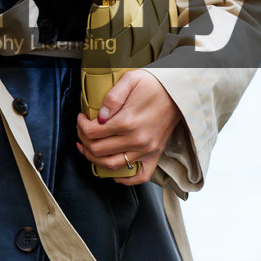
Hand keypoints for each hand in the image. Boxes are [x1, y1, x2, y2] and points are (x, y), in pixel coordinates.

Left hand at [75, 70, 182, 185]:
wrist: (179, 93)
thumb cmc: (154, 85)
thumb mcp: (130, 80)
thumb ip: (111, 98)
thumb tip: (99, 116)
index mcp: (127, 121)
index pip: (92, 132)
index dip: (81, 125)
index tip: (82, 118)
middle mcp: (136, 139)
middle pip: (97, 150)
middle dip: (84, 141)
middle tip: (83, 131)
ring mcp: (146, 150)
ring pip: (111, 165)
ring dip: (95, 160)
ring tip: (89, 149)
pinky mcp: (154, 155)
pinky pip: (140, 176)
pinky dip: (125, 179)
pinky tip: (114, 173)